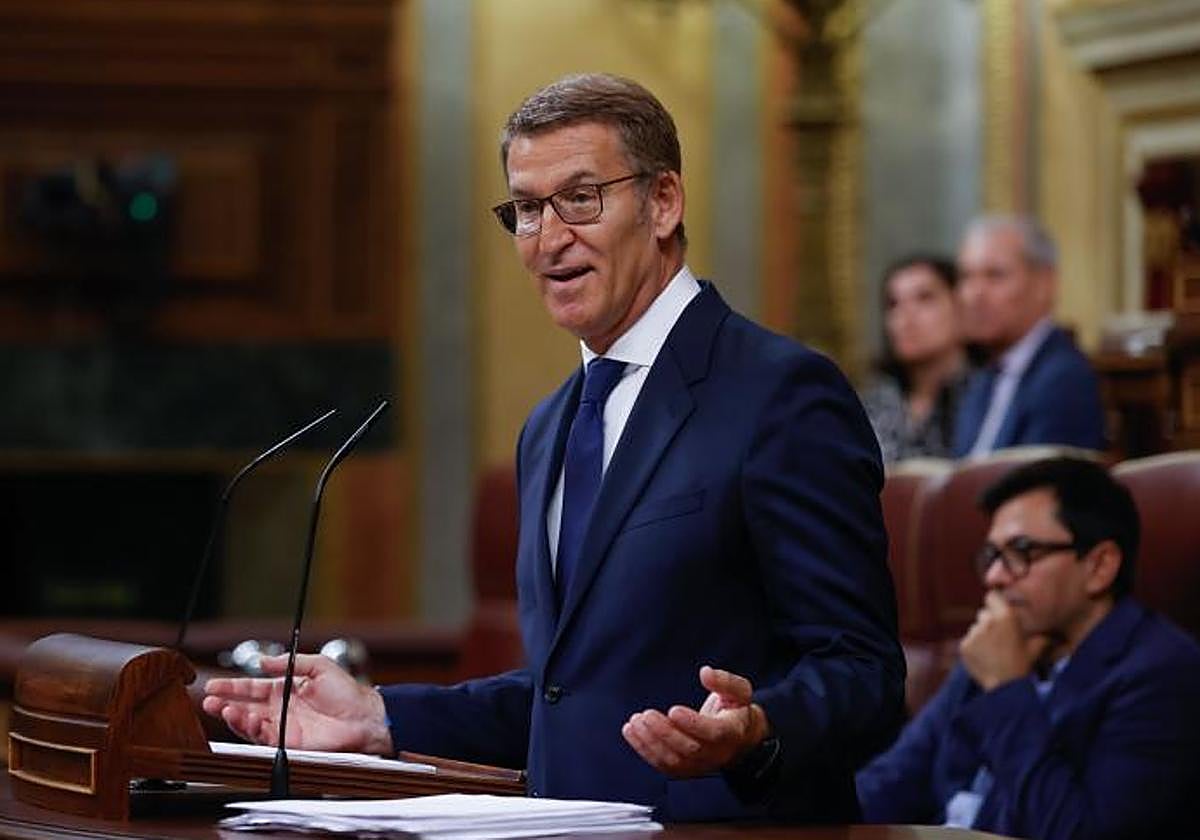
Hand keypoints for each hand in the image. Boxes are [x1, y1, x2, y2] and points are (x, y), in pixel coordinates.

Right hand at [202, 653, 393, 754]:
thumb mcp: (319, 666)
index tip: (213, 685)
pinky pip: (264, 736)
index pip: (253, 687)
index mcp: (286, 690)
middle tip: (208, 700)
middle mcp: (281, 709)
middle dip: (224, 703)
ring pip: (249, 723)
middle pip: (245, 706)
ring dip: (233, 716)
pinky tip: (242, 718)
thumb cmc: (348, 692)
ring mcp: (283, 727)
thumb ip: (290, 662)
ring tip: (220, 709)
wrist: (364, 717)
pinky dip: (250, 728)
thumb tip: (263, 661)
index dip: (232, 687)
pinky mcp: (288, 743)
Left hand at [621, 666, 769, 776]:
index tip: (673, 710)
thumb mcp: (738, 691)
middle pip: (690, 749)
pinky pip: (662, 765)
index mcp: (732, 732)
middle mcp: (717, 754)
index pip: (714, 733)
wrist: (738, 738)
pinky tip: (631, 731)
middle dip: (665, 733)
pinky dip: (644, 750)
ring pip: (674, 761)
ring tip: (635, 722)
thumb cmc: (735, 709)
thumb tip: (705, 672)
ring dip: (650, 742)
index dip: (693, 724)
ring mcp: (700, 765)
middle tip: (646, 715)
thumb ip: (724, 681)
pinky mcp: (685, 769)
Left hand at [959, 591, 1050, 690]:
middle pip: (983, 613)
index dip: (995, 602)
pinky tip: (985, 658)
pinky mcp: (964, 645)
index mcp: (1006, 617)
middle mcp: (988, 621)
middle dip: (989, 622)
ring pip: (976, 628)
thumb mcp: (1035, 649)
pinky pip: (968, 640)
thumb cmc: (1023, 666)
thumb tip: (1053, 635)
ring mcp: (974, 633)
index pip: (992, 596)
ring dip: (981, 635)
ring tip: (994, 651)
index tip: (998, 609)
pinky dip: (974, 647)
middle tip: (999, 637)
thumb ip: (1042, 637)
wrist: (1006, 687)